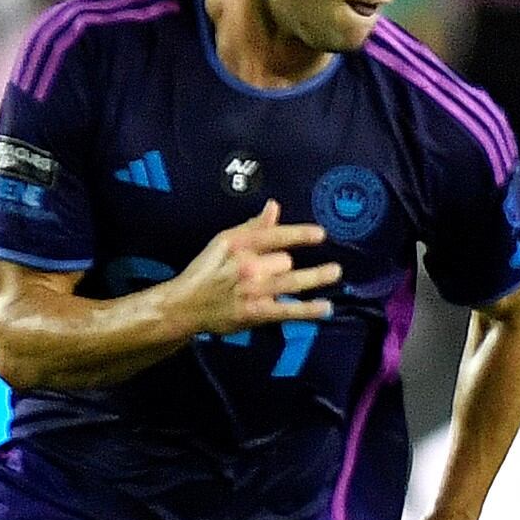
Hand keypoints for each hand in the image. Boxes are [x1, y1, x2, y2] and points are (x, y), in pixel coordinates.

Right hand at [169, 202, 336, 337]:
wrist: (185, 305)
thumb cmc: (207, 271)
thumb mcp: (224, 243)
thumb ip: (253, 226)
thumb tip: (274, 206)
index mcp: (238, 245)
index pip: (274, 236)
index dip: (299, 234)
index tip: (321, 234)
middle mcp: (247, 266)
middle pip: (285, 261)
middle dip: (286, 265)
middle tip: (279, 271)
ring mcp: (253, 290)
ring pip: (292, 281)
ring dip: (316, 277)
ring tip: (335, 272)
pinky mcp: (257, 312)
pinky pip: (289, 310)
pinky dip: (309, 310)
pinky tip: (326, 308)